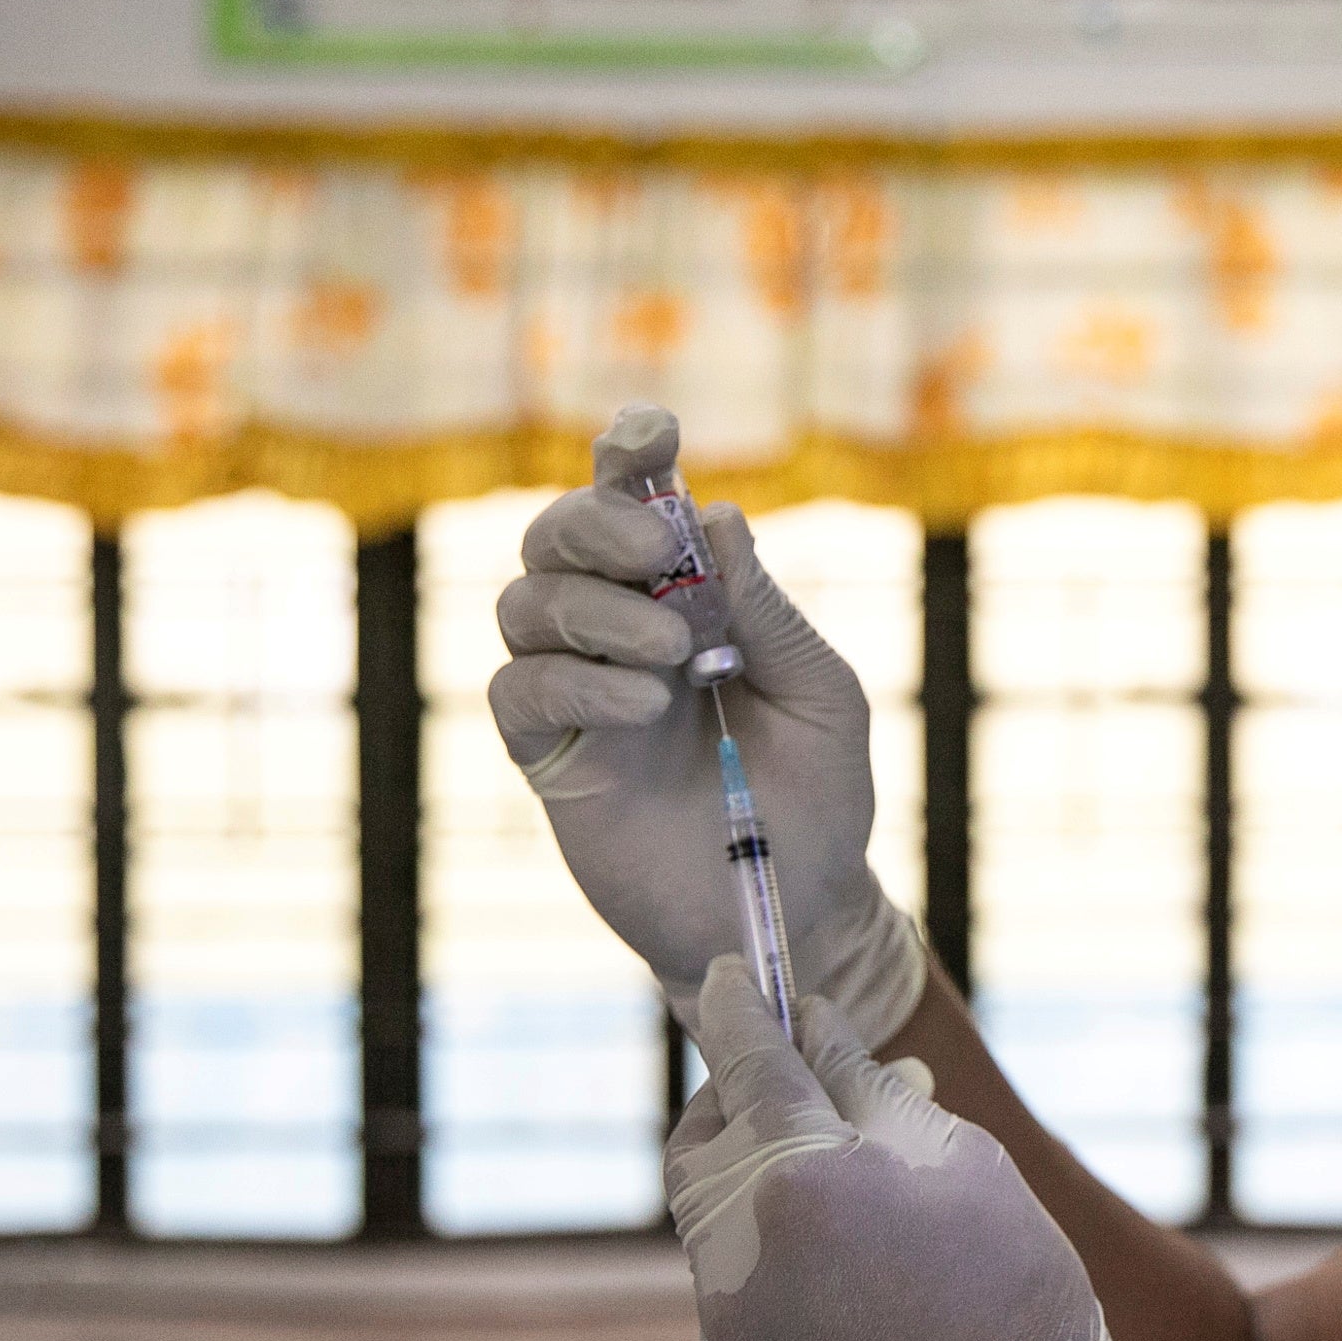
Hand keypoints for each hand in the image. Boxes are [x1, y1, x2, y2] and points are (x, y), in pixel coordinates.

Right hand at [488, 405, 925, 1042]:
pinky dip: (575, 679)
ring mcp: (577, 691)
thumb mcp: (822, 697)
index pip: (638, 505)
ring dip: (593, 607)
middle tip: (662, 556)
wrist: (796, 907)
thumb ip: (768, 614)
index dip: (631, 458)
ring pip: (524, 602)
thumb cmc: (817, 798)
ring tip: (672, 652)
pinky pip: (519, 690)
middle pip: (556, 536)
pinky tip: (643, 705)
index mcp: (690, 599)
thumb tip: (718, 519)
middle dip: (598, 525)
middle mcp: (619, 630)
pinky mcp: (549, 757)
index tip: (652, 433)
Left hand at [665, 959, 1148, 1340]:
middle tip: (789, 1083)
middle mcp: (739, 1243)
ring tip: (837, 1182)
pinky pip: (731, 1279)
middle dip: (731, 1100)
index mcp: (803, 1176)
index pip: (746, 1061)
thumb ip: (870, 1090)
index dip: (739, 1006)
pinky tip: (843, 1264)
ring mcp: (725, 1313)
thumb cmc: (1016, 1291)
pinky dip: (768, 1247)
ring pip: (707, 1213)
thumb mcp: (962, 1163)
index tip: (731, 970)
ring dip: (750, 1177)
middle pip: (698, 1139)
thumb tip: (817, 1029)